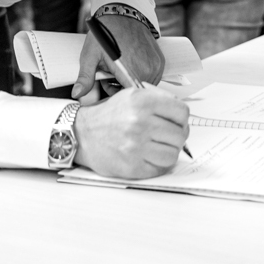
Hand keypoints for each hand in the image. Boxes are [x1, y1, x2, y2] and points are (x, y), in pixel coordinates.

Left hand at [71, 13, 164, 103]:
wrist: (122, 13)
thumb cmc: (105, 33)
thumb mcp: (90, 55)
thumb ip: (85, 77)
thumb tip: (76, 94)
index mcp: (131, 72)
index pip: (126, 98)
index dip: (113, 96)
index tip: (105, 85)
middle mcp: (148, 71)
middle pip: (134, 93)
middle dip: (119, 89)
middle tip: (107, 76)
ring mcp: (156, 66)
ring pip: (142, 86)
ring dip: (129, 82)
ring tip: (117, 70)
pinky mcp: (160, 61)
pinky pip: (151, 78)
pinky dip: (139, 76)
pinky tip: (128, 66)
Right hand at [73, 85, 188, 178]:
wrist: (82, 134)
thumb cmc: (108, 115)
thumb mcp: (131, 94)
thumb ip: (158, 98)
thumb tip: (181, 112)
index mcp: (141, 102)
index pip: (182, 113)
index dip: (182, 119)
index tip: (176, 122)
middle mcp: (139, 123)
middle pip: (180, 135)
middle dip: (176, 136)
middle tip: (166, 136)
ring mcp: (135, 147)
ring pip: (172, 154)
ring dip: (168, 152)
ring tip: (157, 147)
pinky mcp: (132, 167)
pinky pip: (160, 169)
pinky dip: (157, 164)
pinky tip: (148, 156)